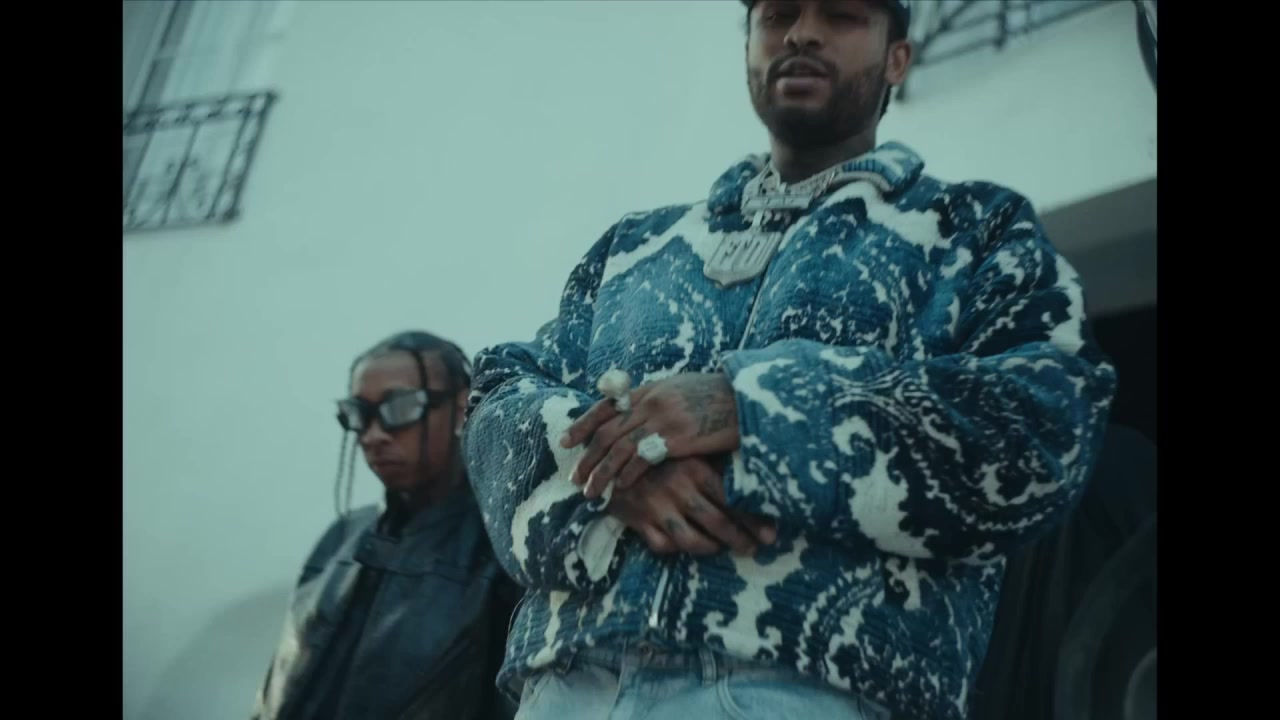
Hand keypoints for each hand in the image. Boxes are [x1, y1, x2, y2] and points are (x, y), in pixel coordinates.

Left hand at [562, 372, 739, 498]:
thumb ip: (658, 400)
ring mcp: (663, 419)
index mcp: (651, 389)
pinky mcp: (678, 438)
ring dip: (601, 473)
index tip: (565, 441)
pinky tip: (621, 488)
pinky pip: (643, 458)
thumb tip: (639, 412)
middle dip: (587, 457)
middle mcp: (652, 401)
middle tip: (575, 478)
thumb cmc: (720, 399)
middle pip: (607, 431)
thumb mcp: (683, 390)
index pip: (606, 406)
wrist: (749, 400)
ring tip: (590, 492)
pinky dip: (627, 474)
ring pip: (619, 448)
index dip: (583, 424)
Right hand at [607, 456, 774, 555]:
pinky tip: (688, 546)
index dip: (755, 520)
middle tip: (755, 549)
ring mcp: (657, 508)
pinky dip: (678, 550)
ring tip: (723, 549)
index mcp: (695, 468)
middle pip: (718, 524)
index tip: (772, 534)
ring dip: (712, 549)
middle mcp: (678, 489)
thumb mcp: (686, 448)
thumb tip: (755, 477)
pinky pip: (663, 546)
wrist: (607, 451)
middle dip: (741, 540)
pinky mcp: (638, 521)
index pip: (732, 499)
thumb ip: (713, 462)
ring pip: (692, 541)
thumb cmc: (656, 448)